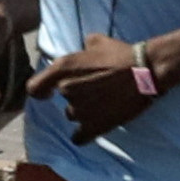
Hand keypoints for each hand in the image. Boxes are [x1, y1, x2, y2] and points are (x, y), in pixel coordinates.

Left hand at [26, 35, 152, 143]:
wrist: (145, 71)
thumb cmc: (121, 54)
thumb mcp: (97, 42)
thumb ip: (82, 49)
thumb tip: (82, 50)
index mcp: (62, 68)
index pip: (34, 88)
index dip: (41, 91)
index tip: (48, 93)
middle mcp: (66, 90)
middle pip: (63, 100)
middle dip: (77, 96)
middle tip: (97, 91)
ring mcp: (80, 110)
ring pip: (73, 116)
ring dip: (84, 113)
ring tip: (103, 105)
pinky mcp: (95, 126)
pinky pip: (79, 138)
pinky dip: (83, 135)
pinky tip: (92, 129)